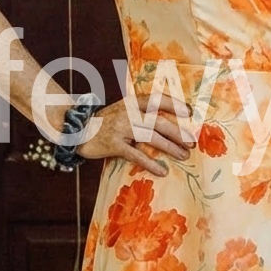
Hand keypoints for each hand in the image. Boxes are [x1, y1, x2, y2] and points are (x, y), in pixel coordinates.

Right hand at [75, 92, 196, 176]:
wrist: (78, 130)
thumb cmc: (107, 122)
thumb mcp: (124, 110)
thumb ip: (142, 112)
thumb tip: (170, 122)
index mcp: (133, 102)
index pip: (158, 99)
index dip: (175, 104)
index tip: (191, 113)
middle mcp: (128, 113)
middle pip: (159, 121)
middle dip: (178, 132)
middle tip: (192, 142)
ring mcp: (121, 128)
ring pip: (151, 137)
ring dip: (170, 147)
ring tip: (184, 156)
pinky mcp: (113, 144)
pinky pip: (136, 155)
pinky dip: (150, 164)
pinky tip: (162, 171)